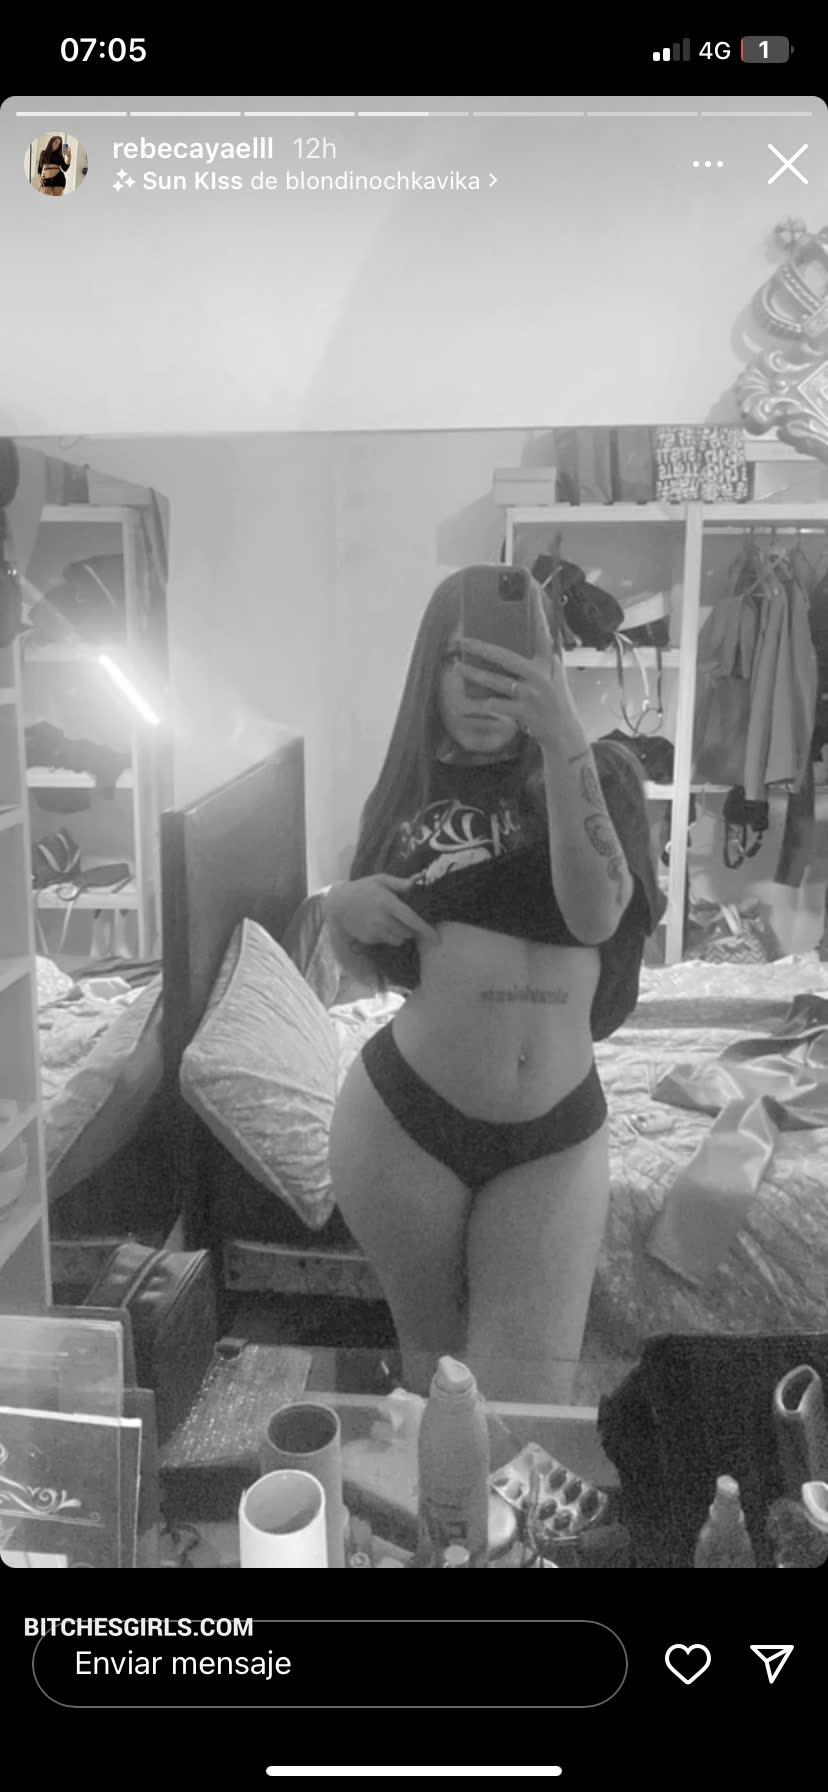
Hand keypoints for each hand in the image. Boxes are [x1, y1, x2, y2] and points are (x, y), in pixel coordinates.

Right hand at [325, 875, 439, 948]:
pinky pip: (386, 941)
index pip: (412, 919)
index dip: (426, 930)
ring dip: (401, 934)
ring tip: (391, 921)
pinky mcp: (369, 939)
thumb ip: (400, 883)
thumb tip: (419, 878)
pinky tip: (378, 925)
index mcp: (388, 903)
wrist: (338, 903)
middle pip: (407, 932)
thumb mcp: (380, 880)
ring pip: (399, 939)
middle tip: (403, 919)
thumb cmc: (363, 888)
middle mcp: (382, 919)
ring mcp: (374, 930)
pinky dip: (388, 936)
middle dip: (411, 928)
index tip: (437, 939)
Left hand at [462, 584, 582, 752]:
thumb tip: (518, 640)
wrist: (564, 734)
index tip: (528, 586)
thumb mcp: (552, 676)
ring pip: (496, 682)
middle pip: (506, 657)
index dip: (535, 609)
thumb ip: (537, 659)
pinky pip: (496, 705)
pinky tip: (472, 702)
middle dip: (482, 648)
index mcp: (548, 662)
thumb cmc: (554, 701)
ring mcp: (532, 695)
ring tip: (457, 667)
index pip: (541, 631)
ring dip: (474, 674)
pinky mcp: (524, 713)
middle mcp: (541, 676)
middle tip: (462, 640)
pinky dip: (483, 704)